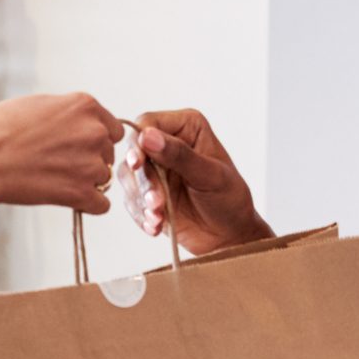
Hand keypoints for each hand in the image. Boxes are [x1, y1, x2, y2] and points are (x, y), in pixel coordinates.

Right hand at [0, 92, 124, 223]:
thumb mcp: (38, 105)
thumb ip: (67, 113)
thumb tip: (77, 124)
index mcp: (84, 106)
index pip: (111, 128)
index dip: (93, 140)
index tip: (75, 147)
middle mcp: (93, 131)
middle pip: (108, 153)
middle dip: (88, 159)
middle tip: (57, 164)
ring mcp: (89, 163)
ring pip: (103, 178)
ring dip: (84, 182)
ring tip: (53, 178)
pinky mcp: (81, 192)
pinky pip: (102, 204)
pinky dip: (86, 205)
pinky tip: (66, 198)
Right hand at [131, 109, 271, 254]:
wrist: (229, 236)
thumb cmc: (229, 200)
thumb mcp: (210, 176)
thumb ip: (180, 155)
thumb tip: (148, 137)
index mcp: (186, 127)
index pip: (148, 123)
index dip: (138, 143)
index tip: (138, 164)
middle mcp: (166, 143)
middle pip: (134, 151)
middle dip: (143, 181)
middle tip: (157, 203)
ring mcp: (154, 169)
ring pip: (128, 177)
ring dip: (141, 200)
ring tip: (159, 218)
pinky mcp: (146, 192)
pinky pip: (131, 200)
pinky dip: (141, 215)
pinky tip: (156, 226)